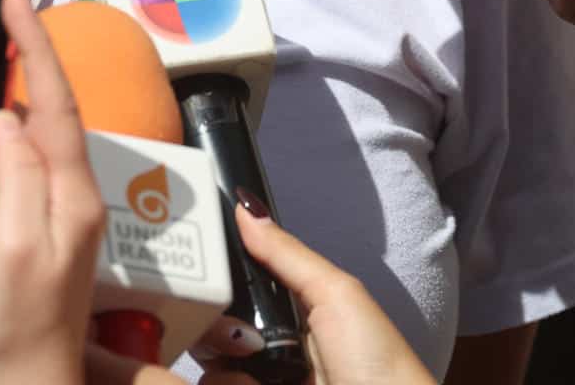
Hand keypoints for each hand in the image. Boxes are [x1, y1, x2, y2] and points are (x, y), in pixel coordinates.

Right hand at [0, 0, 110, 384]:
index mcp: (67, 195)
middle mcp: (55, 211)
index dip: (36, 46)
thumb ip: (15, 172)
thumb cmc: (19, 327)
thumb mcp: (16, 240)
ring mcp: (26, 244)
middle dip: (17, 77)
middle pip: (34, 129)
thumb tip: (6, 117)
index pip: (55, 103)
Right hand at [195, 202, 434, 384]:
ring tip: (253, 365)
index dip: (217, 279)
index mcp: (288, 307)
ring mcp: (260, 374)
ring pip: (208, 358)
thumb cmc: (373, 357)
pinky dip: (227, 383)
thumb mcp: (335, 294)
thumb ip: (286, 253)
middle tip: (243, 336)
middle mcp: (268, 340)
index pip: (235, 284)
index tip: (201, 272)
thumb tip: (246, 207)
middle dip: (215, 324)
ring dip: (222, 358)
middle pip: (213, 322)